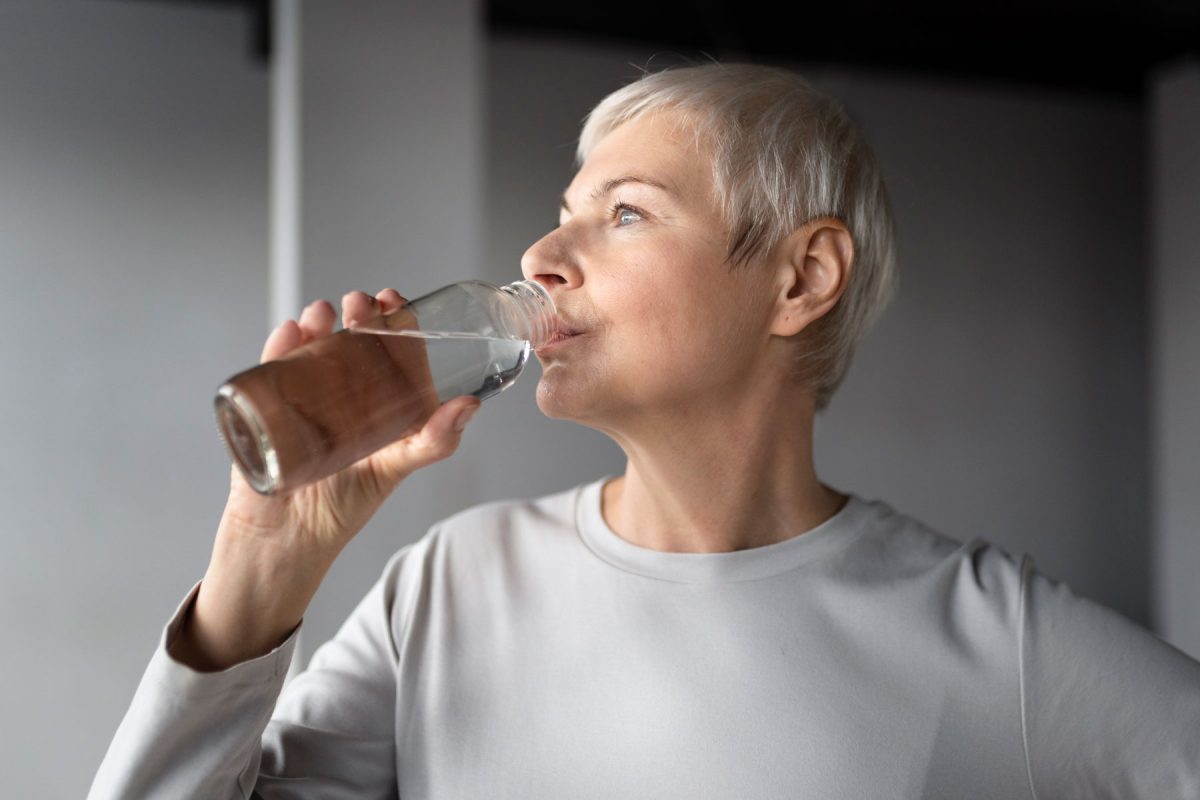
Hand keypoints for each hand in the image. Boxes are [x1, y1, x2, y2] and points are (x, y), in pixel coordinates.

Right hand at [222, 287, 480, 560]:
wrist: (287, 541)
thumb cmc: (344, 506)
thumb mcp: (396, 467)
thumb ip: (433, 441)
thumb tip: (469, 406)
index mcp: (375, 399)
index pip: (387, 347)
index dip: (392, 319)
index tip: (396, 301)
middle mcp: (339, 392)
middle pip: (349, 338)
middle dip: (356, 314)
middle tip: (360, 306)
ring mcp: (300, 396)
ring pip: (309, 345)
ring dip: (315, 321)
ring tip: (323, 315)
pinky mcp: (264, 408)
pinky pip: (269, 368)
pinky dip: (279, 346)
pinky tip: (290, 334)